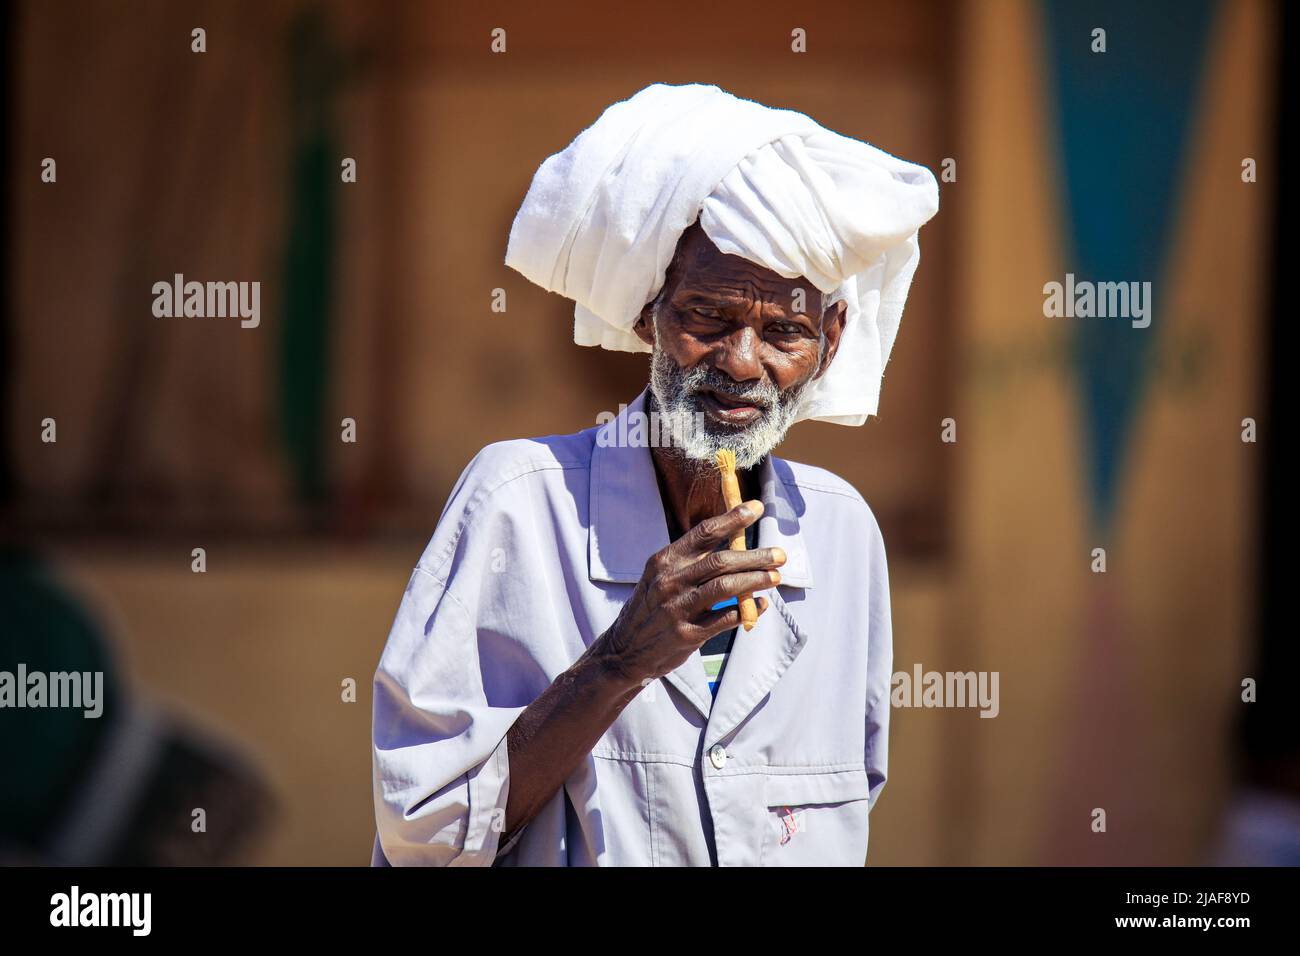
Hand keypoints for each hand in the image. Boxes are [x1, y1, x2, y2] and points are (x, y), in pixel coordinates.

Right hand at [596, 499, 784, 686]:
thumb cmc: (650, 608)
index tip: (756, 508)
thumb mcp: (661, 577)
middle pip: (721, 561)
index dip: (732, 518)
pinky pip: (725, 618)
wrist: (625, 650)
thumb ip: (692, 563)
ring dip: (756, 580)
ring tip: (775, 577)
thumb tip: (736, 547)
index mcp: (664, 561)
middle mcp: (670, 581)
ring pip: (726, 587)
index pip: (704, 533)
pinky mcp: (686, 635)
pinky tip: (760, 605)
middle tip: (779, 555)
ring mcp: (677, 608)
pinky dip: (747, 610)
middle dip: (755, 556)